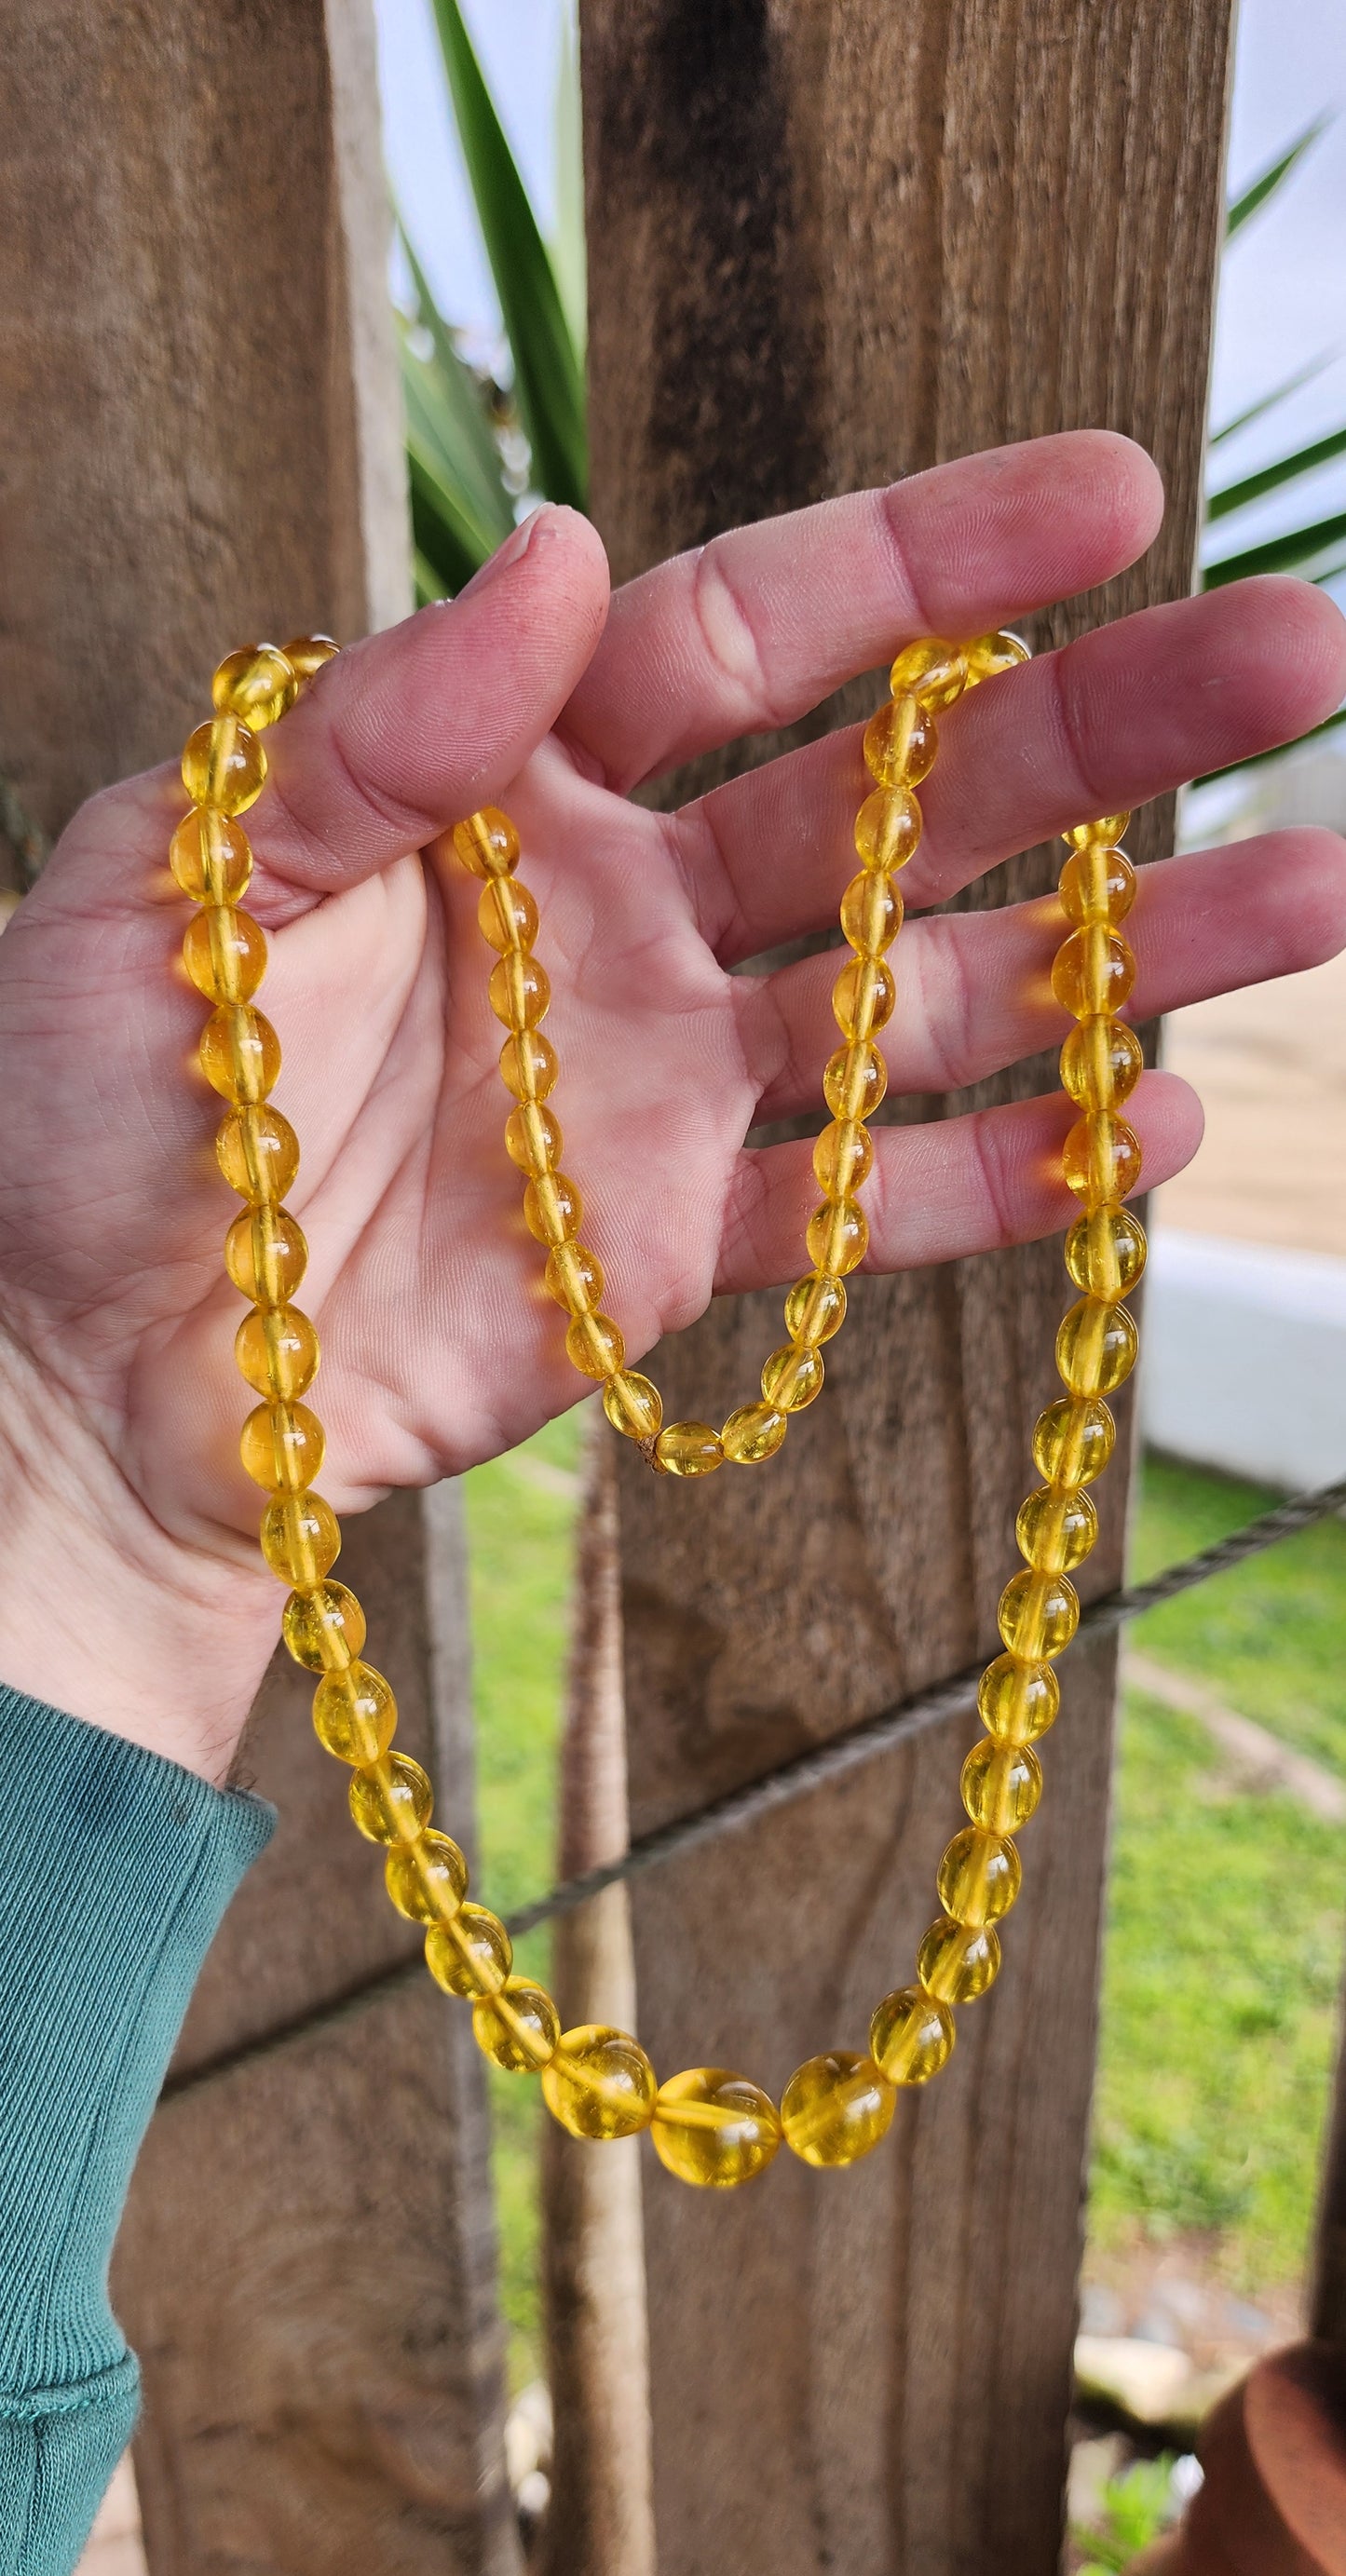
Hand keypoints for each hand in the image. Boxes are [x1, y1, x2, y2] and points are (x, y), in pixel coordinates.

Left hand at [1, 432, 1342, 1777]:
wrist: (78, 1373)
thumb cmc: (88, 1106)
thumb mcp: (183, 866)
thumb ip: (383, 721)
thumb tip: (561, 549)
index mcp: (506, 775)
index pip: (750, 632)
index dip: (929, 561)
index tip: (1113, 494)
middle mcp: (621, 905)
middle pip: (897, 795)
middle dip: (1100, 728)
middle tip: (1294, 661)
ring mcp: (667, 1078)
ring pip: (930, 994)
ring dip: (1119, 952)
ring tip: (1307, 894)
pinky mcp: (676, 1242)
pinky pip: (868, 1203)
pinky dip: (1006, 1174)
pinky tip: (1147, 1129)